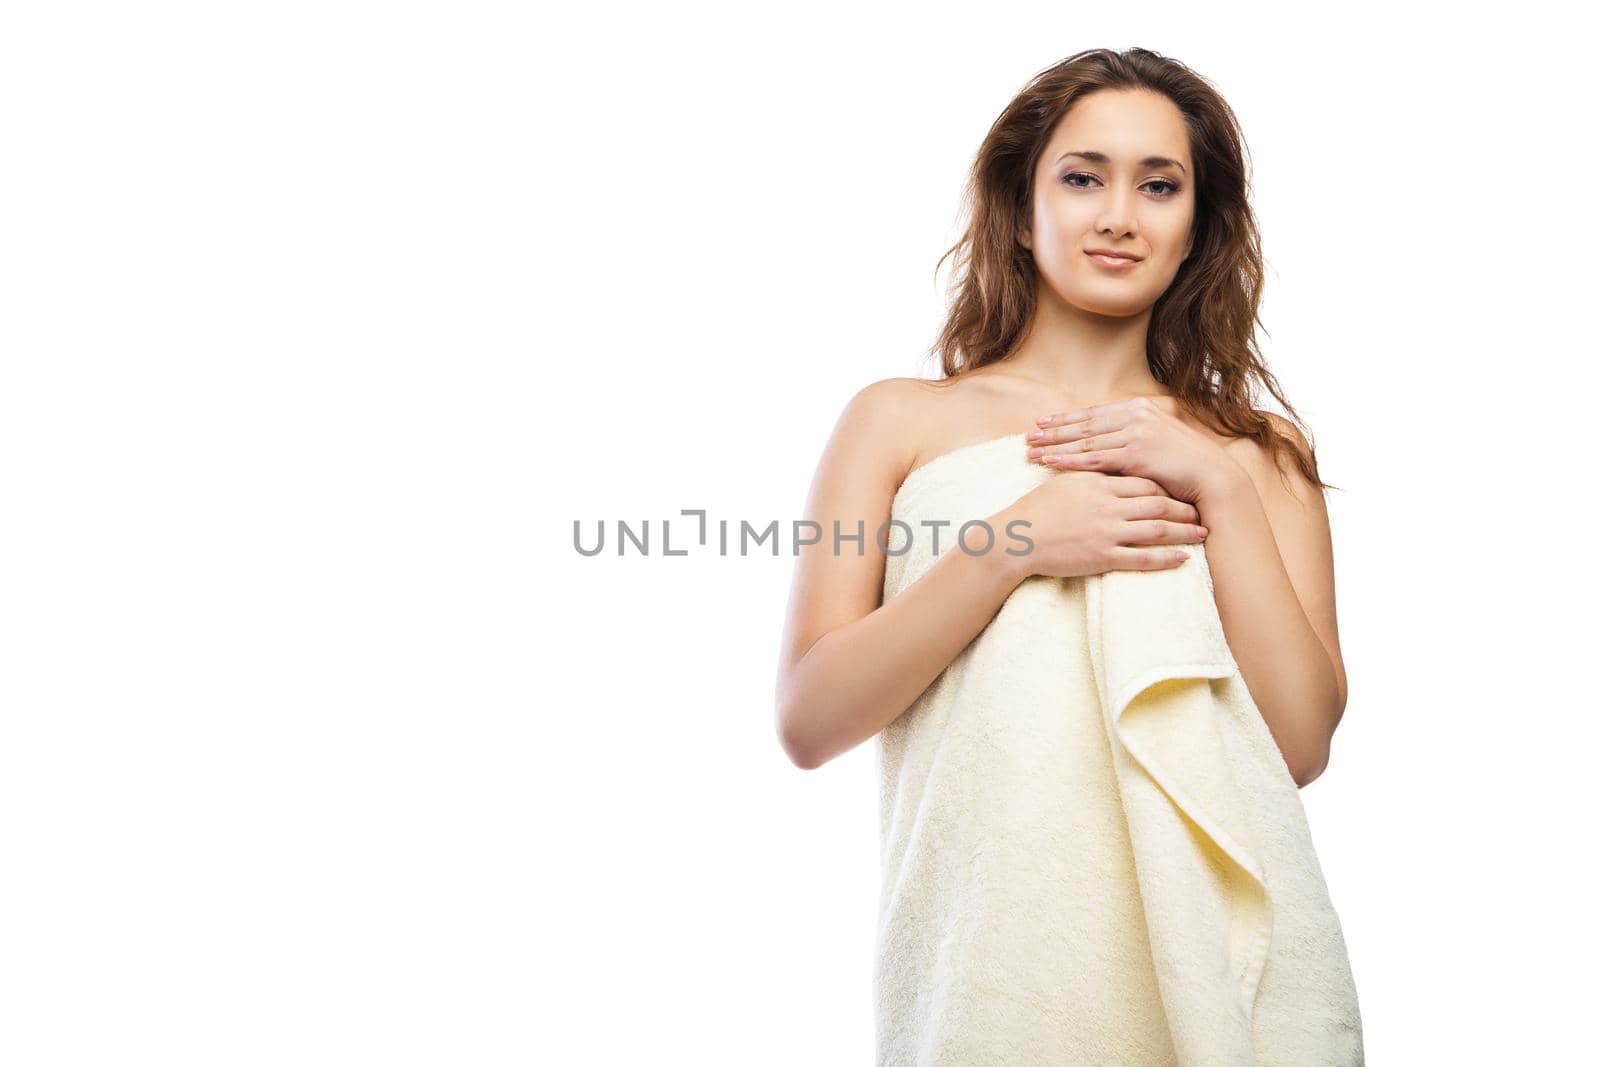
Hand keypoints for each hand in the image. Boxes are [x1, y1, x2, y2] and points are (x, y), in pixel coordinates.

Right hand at [999, 468, 1208, 580]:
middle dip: (1183, 507)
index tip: (1182, 488)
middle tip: (1201, 511)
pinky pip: (1143, 558)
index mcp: (1099, 484)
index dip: (1166, 485)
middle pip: (1157, 502)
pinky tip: (1182, 558)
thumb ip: (1090, 473)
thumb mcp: (1065, 482)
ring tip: (1202, 533)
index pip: (1142, 480)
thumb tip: (1108, 465)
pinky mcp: (1103, 557)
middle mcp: (1108, 506)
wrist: (1017, 538)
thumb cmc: (1037, 509)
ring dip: (1183, 531)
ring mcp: (1108, 532)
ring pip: (1156, 529)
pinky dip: (1166, 558)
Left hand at [1026, 396, 1232, 505]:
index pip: (1095, 413)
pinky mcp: (1135, 453)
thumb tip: (1109, 442)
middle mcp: (1136, 415)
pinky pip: (1094, 458)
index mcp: (1140, 408)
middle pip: (1085, 423)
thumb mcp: (1158, 442)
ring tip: (1032, 450)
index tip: (1044, 421)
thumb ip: (1134, 437)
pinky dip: (1070, 460)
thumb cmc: (1185, 466)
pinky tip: (1051, 461)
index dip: (1067, 418)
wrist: (1212, 477)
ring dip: (1056, 444)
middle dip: (1055, 429)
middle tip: (1029, 434)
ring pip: (1085, 439)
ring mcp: (1135, 432)